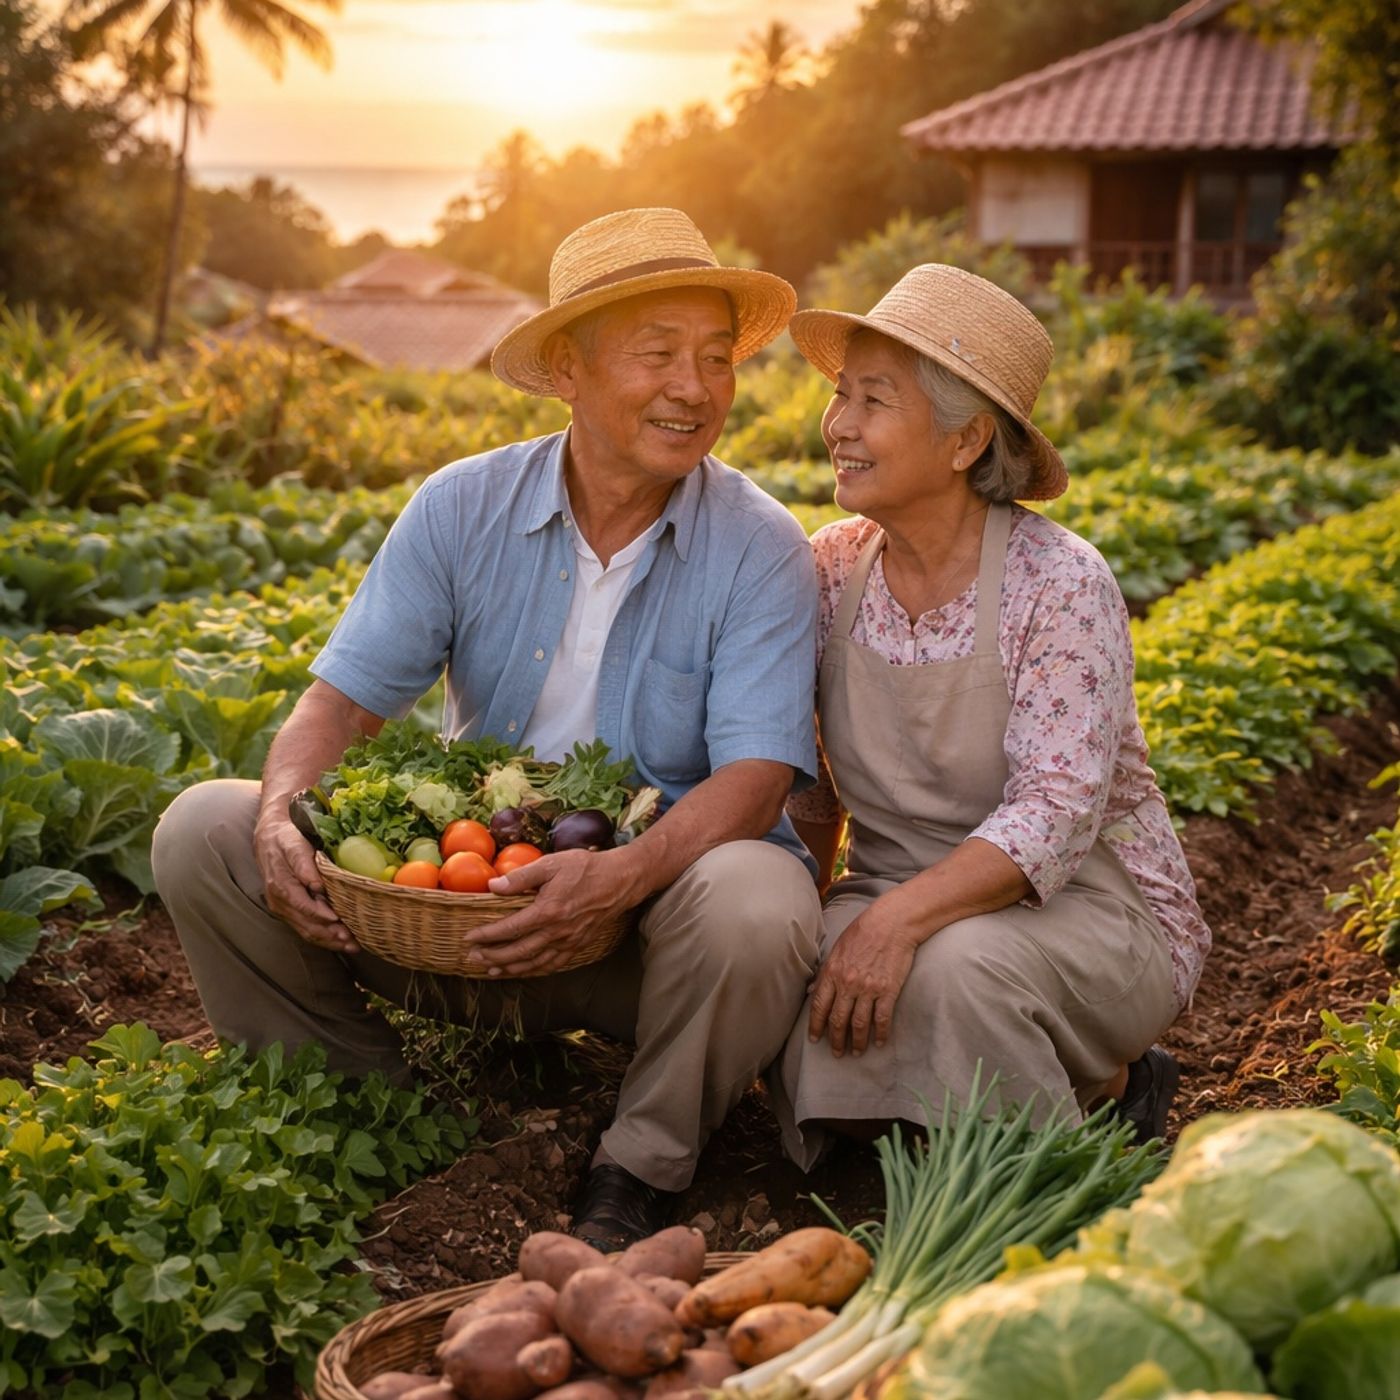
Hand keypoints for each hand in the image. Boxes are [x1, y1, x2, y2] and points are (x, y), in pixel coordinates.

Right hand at [253, 813, 359, 953]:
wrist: (270, 839)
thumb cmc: (286, 840)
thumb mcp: (295, 845)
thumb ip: (304, 865)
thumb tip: (316, 885)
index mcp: (281, 886)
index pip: (303, 907)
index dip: (321, 916)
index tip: (340, 921)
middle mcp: (280, 902)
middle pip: (306, 924)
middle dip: (330, 936)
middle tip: (352, 942)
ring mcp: (283, 909)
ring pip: (306, 931)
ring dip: (329, 941)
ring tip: (351, 946)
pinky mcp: (289, 911)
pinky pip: (305, 928)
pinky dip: (323, 937)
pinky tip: (339, 941)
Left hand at [464, 848, 641, 977]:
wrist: (620, 880)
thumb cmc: (585, 868)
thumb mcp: (551, 863)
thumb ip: (521, 876)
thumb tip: (492, 886)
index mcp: (548, 911)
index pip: (510, 929)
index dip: (487, 935)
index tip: (469, 938)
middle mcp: (557, 932)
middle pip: (518, 952)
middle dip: (493, 957)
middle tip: (473, 958)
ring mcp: (569, 941)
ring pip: (534, 963)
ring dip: (510, 969)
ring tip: (491, 971)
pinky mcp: (578, 945)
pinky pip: (552, 964)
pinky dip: (534, 971)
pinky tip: (523, 971)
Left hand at [808, 901, 920, 1056]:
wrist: (891, 923)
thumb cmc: (863, 932)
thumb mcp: (837, 949)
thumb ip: (825, 972)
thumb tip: (812, 990)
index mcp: (832, 972)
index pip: (819, 1006)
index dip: (816, 1026)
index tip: (815, 1040)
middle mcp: (848, 983)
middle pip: (838, 1019)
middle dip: (836, 1040)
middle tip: (837, 1053)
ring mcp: (868, 988)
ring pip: (859, 1023)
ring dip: (857, 1041)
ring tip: (857, 1052)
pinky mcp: (888, 990)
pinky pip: (882, 1018)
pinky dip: (881, 1033)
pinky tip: (880, 1042)